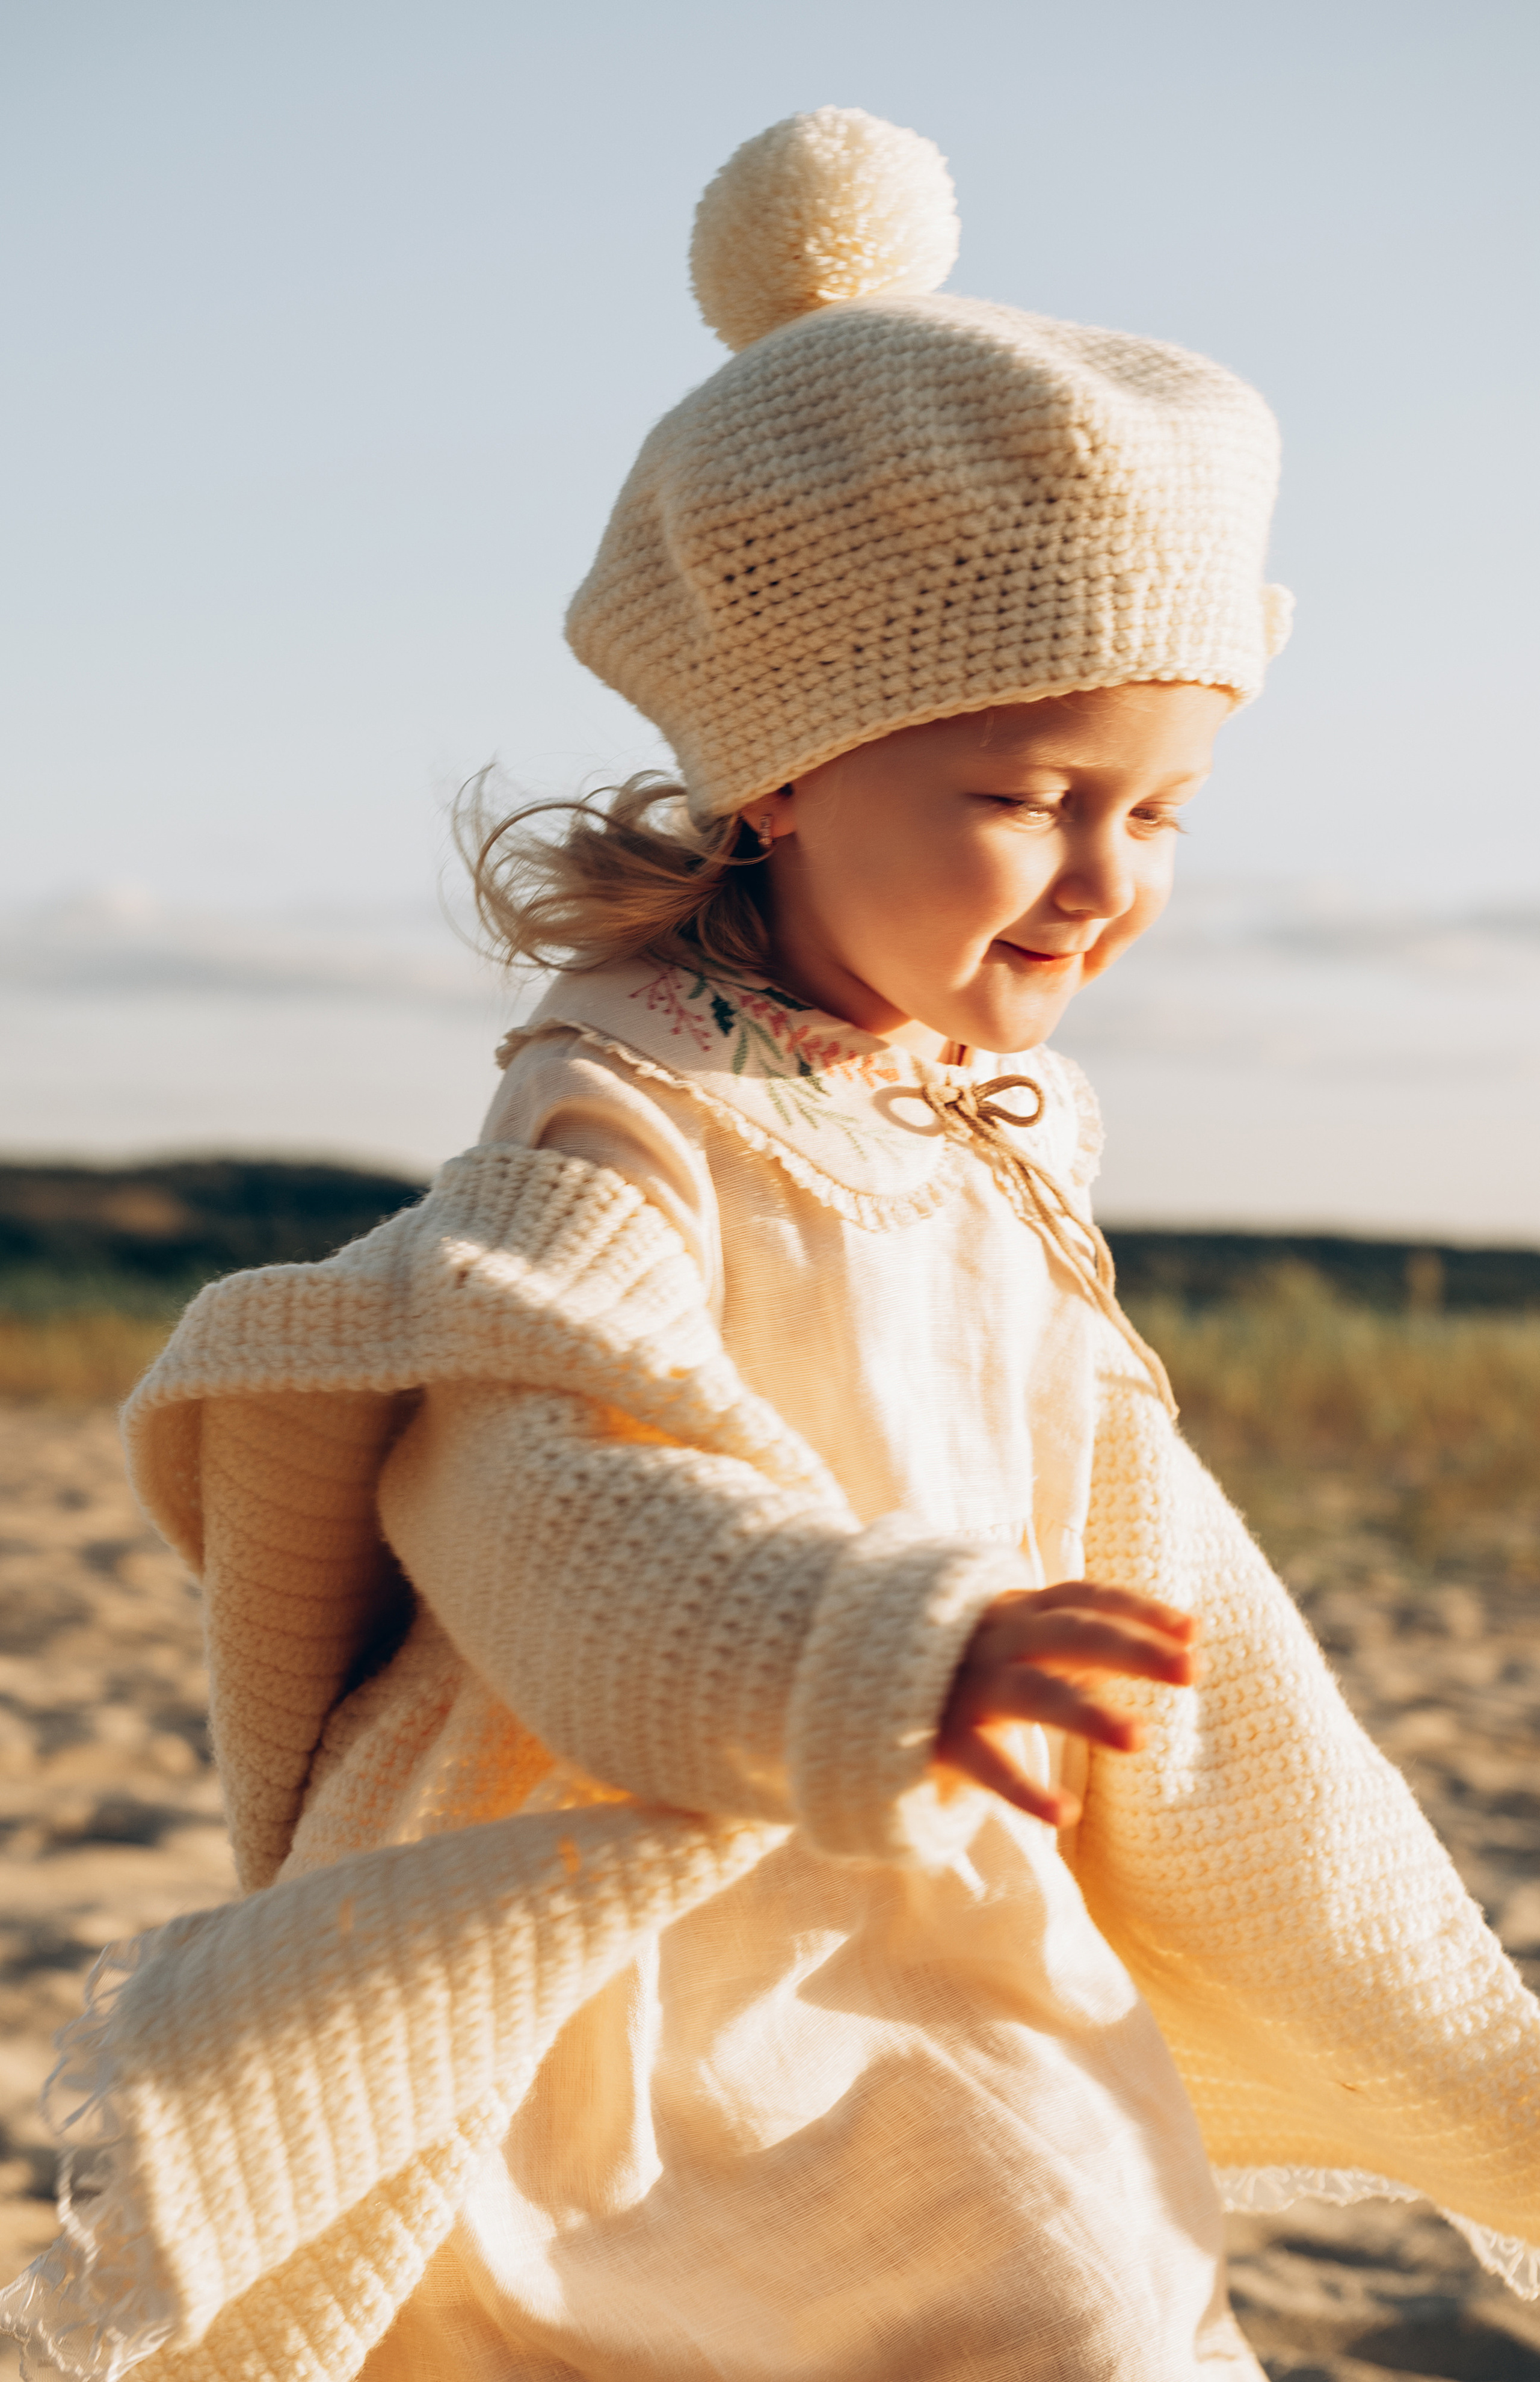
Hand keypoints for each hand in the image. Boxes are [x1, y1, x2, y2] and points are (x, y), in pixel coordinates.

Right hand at [934, 1581, 1199, 1827]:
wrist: (854, 1672)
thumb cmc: (956, 1662)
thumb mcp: (1010, 1636)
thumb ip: (1072, 1641)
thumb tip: (1167, 1644)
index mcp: (1018, 1613)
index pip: (1085, 1599)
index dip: (1139, 1611)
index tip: (1193, 1631)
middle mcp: (998, 1639)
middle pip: (1074, 1634)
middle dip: (1134, 1649)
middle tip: (1193, 1671)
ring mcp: (970, 1685)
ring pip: (1034, 1692)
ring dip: (1088, 1713)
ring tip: (1141, 1740)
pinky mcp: (941, 1735)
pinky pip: (986, 1762)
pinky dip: (1024, 1789)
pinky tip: (1065, 1814)